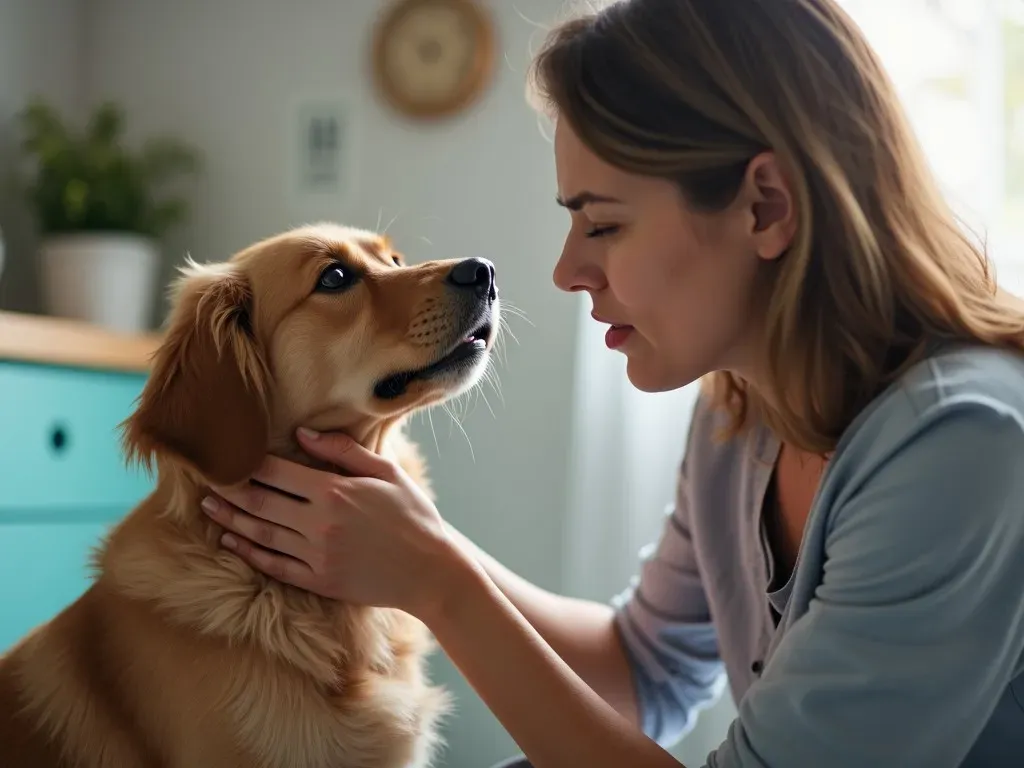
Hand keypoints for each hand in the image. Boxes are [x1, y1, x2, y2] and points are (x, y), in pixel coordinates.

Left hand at [199, 428, 466, 617]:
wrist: (432, 571)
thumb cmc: (414, 517)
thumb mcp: (387, 473)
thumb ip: (343, 451)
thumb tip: (302, 434)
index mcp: (334, 491)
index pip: (276, 472)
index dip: (246, 464)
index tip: (226, 456)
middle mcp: (319, 523)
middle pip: (259, 502)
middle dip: (228, 489)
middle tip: (206, 479)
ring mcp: (316, 555)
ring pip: (260, 533)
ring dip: (230, 519)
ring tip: (209, 507)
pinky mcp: (319, 581)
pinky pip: (273, 566)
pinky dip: (248, 552)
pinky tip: (232, 542)